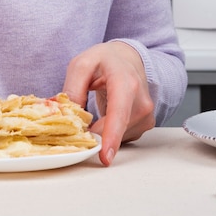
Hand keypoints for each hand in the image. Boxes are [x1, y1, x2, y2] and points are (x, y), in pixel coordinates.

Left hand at [63, 41, 154, 165]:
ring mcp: (146, 115)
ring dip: (102, 131)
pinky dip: (110, 132)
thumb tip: (69, 115)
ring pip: (118, 136)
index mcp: (126, 83)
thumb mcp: (82, 64)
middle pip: (116, 130)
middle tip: (81, 120)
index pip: (119, 113)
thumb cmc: (106, 60)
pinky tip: (107, 115)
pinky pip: (122, 137)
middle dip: (95, 133)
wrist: (128, 58)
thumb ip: (73, 88)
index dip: (111, 136)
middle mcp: (141, 101)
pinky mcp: (144, 125)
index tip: (105, 156)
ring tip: (97, 109)